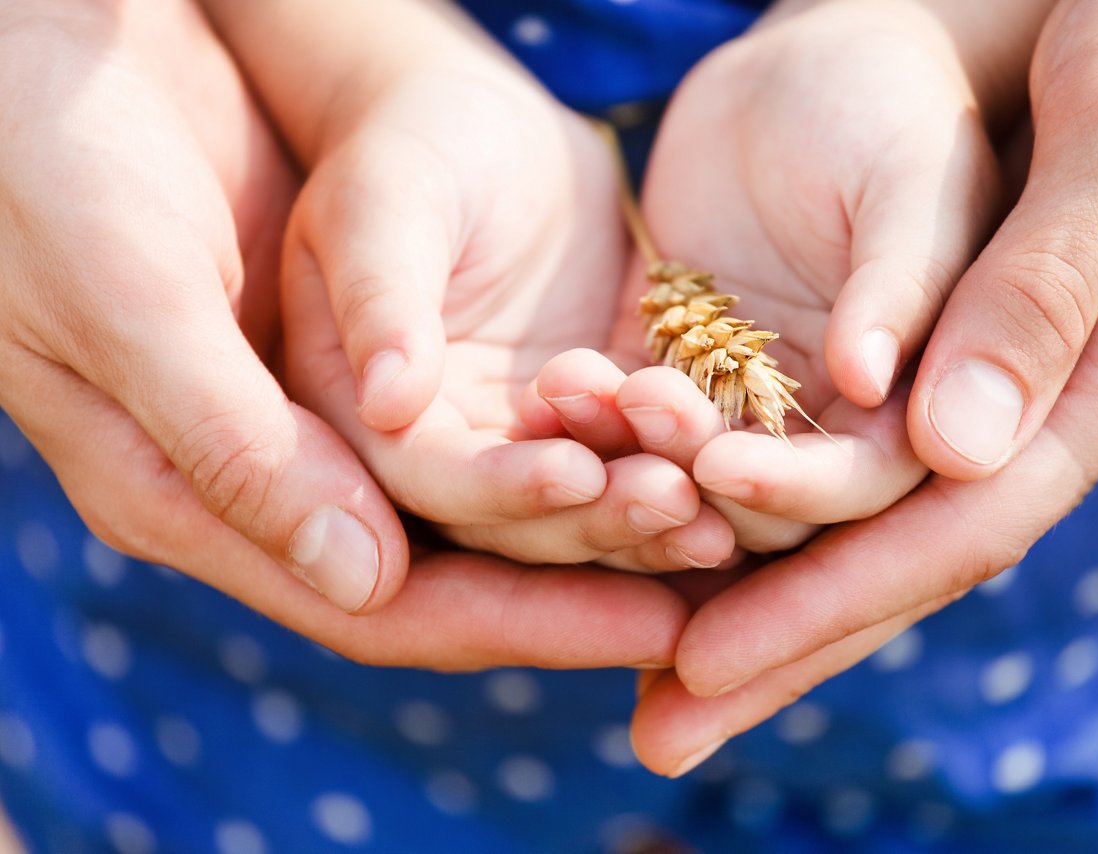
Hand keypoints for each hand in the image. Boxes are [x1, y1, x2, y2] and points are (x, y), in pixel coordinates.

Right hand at [0, 0, 689, 670]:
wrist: (67, 49)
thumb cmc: (61, 165)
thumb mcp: (133, 296)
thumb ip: (234, 441)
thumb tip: (360, 578)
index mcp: (203, 494)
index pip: (382, 602)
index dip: (516, 621)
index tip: (643, 626)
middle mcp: (280, 472)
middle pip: (456, 562)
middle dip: (582, 569)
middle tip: (707, 561)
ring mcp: (332, 412)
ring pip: (490, 492)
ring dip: (601, 503)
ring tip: (717, 504)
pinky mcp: (380, 349)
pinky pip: (498, 407)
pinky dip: (588, 422)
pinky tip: (671, 423)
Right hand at [204, 0, 735, 571]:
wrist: (484, 125)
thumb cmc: (411, 140)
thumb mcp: (381, 199)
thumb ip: (376, 296)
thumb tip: (386, 402)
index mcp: (348, 417)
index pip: (419, 487)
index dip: (498, 493)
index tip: (578, 477)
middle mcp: (427, 457)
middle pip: (503, 530)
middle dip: (591, 525)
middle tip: (677, 507)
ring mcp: (505, 450)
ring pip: (572, 516)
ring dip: (643, 523)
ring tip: (721, 517)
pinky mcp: (574, 432)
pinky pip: (625, 472)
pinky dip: (674, 481)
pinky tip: (735, 490)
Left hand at [629, 0, 1097, 774]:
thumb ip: (1048, 283)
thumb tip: (958, 452)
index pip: (961, 522)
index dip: (835, 599)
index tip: (711, 666)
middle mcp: (1034, 401)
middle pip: (893, 549)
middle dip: (777, 640)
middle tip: (658, 725)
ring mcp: (971, 374)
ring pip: (846, 507)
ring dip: (742, 584)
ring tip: (642, 667)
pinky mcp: (908, 335)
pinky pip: (818, 426)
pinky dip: (737, 485)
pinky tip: (653, 523)